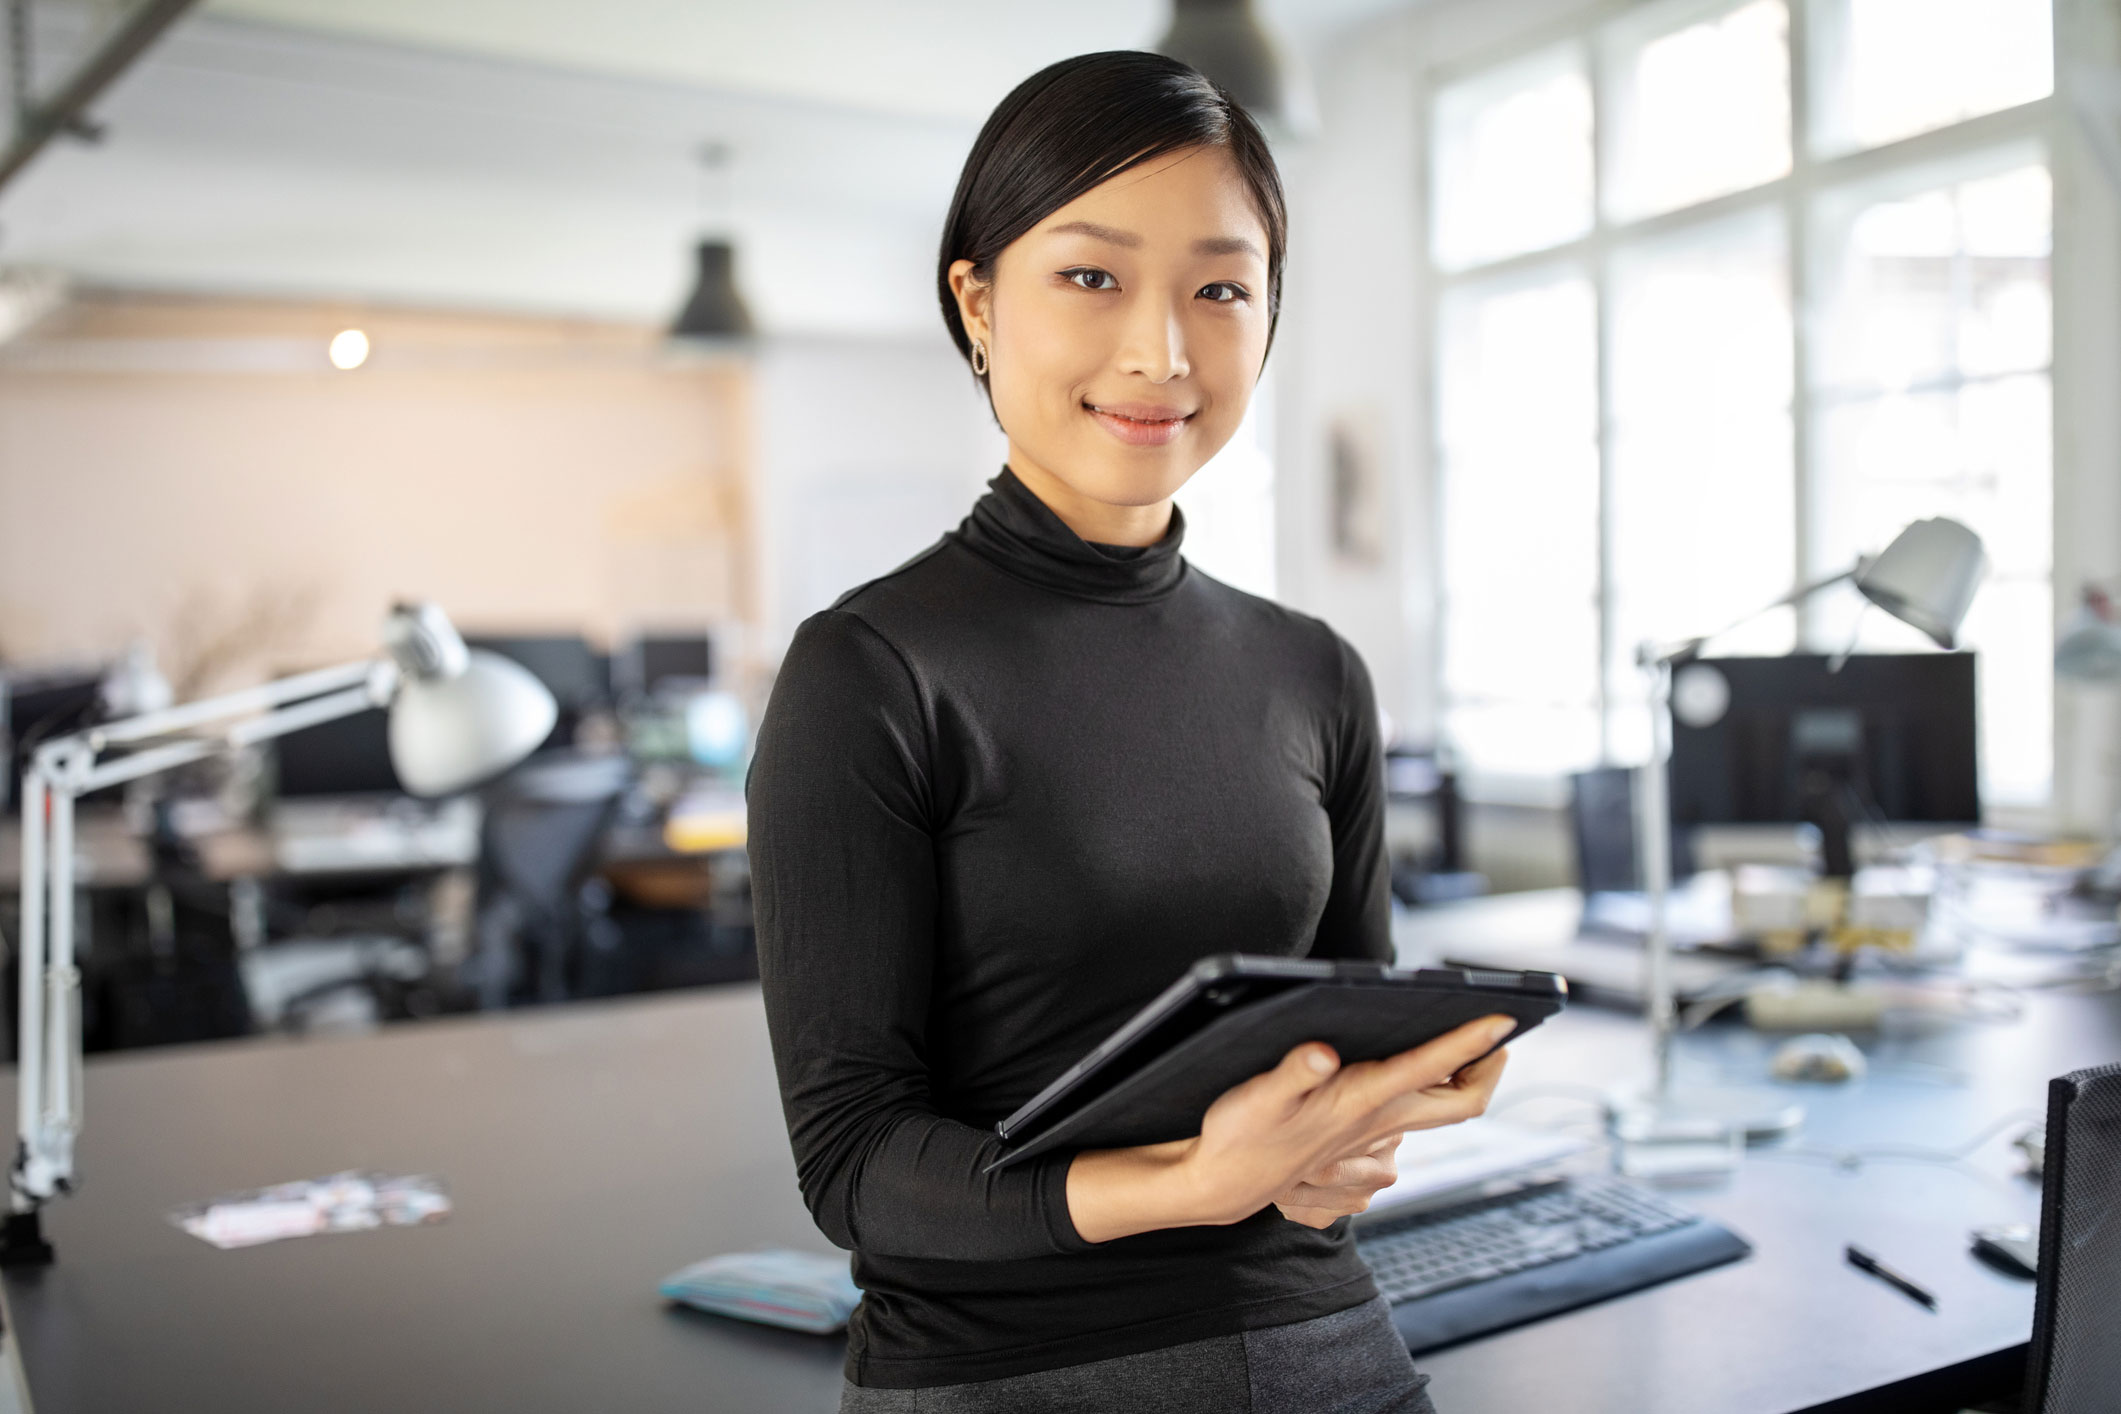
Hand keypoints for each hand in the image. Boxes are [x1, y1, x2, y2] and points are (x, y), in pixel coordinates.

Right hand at [1065, 1013, 1512, 1243]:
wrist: (1224, 1185)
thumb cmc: (1240, 1136)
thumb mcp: (1257, 1098)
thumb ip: (1292, 1072)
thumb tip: (1322, 1051)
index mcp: (1362, 1103)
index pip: (1433, 1070)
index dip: (1470, 1042)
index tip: (1503, 1018)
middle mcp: (1379, 1123)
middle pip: (1462, 1104)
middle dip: (1487, 1067)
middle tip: (1495, 1032)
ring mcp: (1376, 1136)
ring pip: (1439, 1111)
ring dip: (1456, 1078)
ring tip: (1458, 1042)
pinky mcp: (1363, 1140)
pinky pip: (1411, 1119)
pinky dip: (1424, 1092)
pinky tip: (1405, 1071)